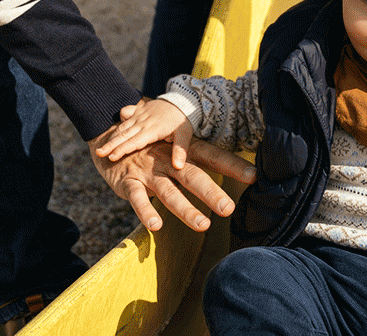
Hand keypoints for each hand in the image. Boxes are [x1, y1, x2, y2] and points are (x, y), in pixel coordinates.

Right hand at [89, 132, 255, 231]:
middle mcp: (169, 161)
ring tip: (203, 226)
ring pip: (169, 192)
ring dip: (185, 209)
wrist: (111, 139)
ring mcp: (148, 171)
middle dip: (211, 192)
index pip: (213, 157)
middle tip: (229, 208)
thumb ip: (199, 168)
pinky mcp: (128, 182)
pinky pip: (137, 198)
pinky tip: (156, 226)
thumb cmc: (152, 152)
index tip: (255, 176)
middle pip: (193, 176)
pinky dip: (145, 211)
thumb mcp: (176, 155)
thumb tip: (229, 177)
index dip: (233, 165)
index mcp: (184, 153)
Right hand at [95, 98, 192, 165]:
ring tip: (101, 148)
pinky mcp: (139, 109)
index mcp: (153, 129)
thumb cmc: (183, 122)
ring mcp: (140, 114)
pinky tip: (112, 131)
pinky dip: (118, 122)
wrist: (183, 101)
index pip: (134, 141)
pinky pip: (125, 114)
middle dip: (111, 144)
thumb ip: (180, 151)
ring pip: (123, 126)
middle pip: (124, 134)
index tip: (111, 157)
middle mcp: (144, 121)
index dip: (122, 149)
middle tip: (98, 154)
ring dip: (111, 137)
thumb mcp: (185, 136)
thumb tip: (178, 167)